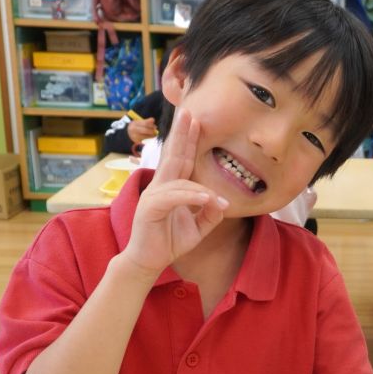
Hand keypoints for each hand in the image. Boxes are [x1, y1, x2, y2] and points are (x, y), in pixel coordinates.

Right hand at [119, 108, 228, 278]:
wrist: (149, 261)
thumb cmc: (170, 241)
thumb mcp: (198, 227)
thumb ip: (210, 213)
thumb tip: (223, 202)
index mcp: (172, 187)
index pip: (183, 159)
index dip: (189, 140)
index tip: (197, 120)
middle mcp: (161, 186)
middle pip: (174, 156)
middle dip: (182, 134)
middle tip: (188, 112)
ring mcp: (153, 195)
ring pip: (177, 176)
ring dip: (195, 172)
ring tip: (210, 171)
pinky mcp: (149, 208)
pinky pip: (173, 197)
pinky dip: (190, 195)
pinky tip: (205, 196)